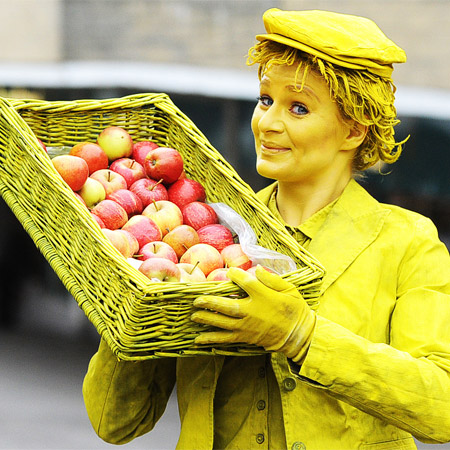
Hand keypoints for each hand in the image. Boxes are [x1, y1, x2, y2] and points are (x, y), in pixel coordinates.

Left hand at [191, 265, 315, 362]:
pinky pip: (226, 339)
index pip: (245, 283)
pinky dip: (211, 339)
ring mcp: (247, 326)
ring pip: (223, 322)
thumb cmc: (294, 309)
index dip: (235, 276)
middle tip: (196, 300)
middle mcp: (252, 311)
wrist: (299, 335)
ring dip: (207, 318)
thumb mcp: (289, 289)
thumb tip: (257, 268)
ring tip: (194, 316)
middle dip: (210, 302)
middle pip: (227, 305)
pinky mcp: (245, 337)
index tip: (229, 271)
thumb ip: (272, 279)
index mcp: (263, 297)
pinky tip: (198, 339)